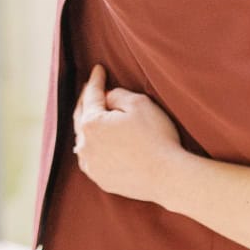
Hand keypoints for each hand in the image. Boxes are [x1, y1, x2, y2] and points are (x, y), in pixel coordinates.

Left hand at [73, 65, 182, 202]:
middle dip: (86, 101)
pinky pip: (91, 159)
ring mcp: (91, 165)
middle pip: (81, 117)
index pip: (91, 95)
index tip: (98, 70)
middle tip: (90, 89)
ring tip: (90, 117)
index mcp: (91, 123)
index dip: (96, 80)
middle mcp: (85, 145)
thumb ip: (117, 95)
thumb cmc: (157, 138)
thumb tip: (107, 98)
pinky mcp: (101, 180)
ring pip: (83, 140)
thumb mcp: (140, 104)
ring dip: (86, 127)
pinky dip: (93, 148)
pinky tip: (97, 145)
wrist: (168, 177)